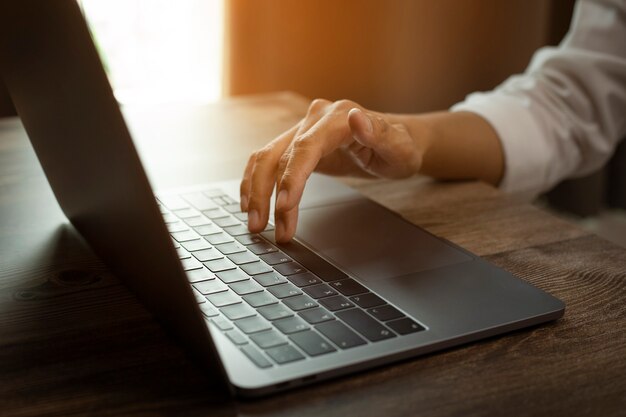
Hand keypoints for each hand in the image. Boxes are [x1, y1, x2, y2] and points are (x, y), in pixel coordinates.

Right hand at [239, 98, 424, 241]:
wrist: (397, 141)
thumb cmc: (402, 147)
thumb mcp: (401, 146)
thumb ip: (380, 133)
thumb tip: (357, 118)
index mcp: (338, 116)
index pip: (306, 147)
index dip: (292, 177)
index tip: (284, 205)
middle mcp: (315, 118)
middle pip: (278, 154)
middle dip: (265, 192)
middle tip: (261, 226)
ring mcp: (303, 129)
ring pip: (266, 157)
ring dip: (255, 191)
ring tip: (255, 223)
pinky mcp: (297, 144)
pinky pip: (268, 160)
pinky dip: (255, 182)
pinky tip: (250, 204)